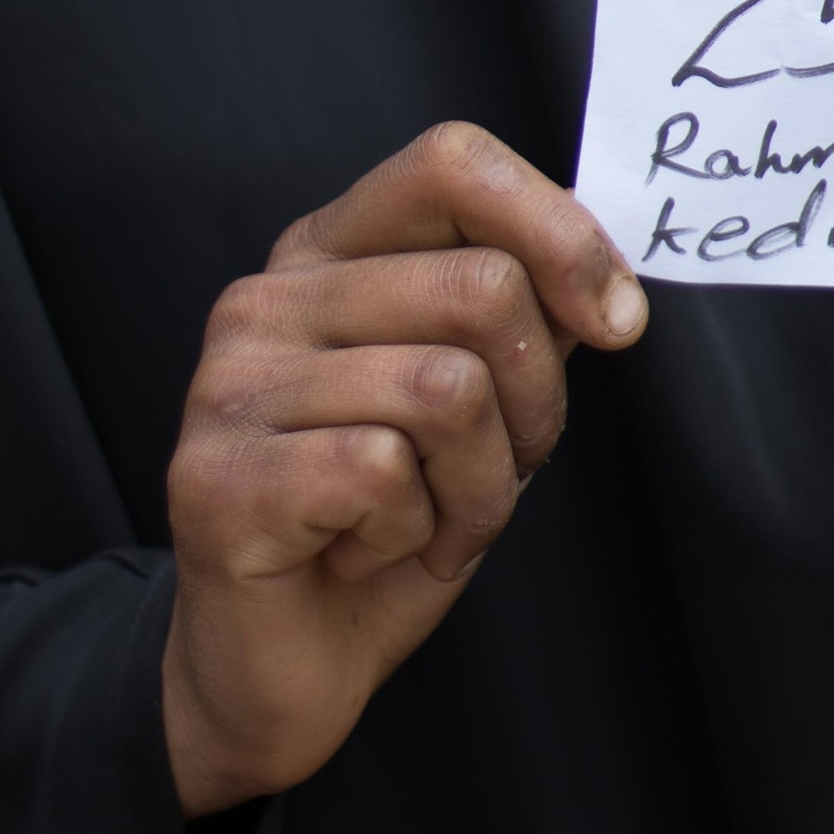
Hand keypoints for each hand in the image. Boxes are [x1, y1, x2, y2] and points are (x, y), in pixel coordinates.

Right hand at [162, 122, 647, 816]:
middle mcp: (266, 298)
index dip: (558, 230)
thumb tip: (610, 289)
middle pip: (482, 287)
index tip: (615, 321)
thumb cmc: (388, 525)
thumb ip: (521, 321)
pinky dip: (415, 535)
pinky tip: (366, 554)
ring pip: (448, 388)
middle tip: (493, 475)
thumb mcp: (477, 403)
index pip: (450, 163)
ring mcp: (230, 385)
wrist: (278, 670)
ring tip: (426, 524)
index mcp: (327, 254)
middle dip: (536, 404)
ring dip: (479, 490)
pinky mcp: (218, 478)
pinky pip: (386, 472)